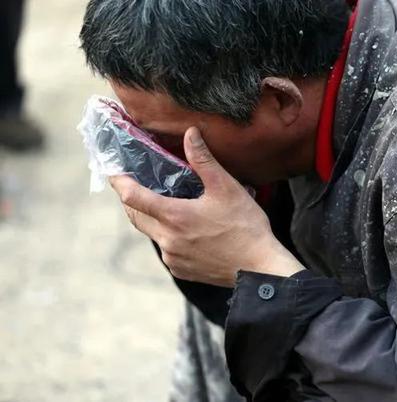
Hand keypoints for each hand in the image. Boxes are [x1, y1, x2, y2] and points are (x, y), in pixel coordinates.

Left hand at [109, 127, 303, 286]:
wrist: (260, 268)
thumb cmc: (245, 227)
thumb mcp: (226, 188)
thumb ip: (203, 160)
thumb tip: (190, 133)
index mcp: (174, 217)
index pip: (132, 196)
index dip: (119, 181)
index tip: (113, 171)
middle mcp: (167, 240)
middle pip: (136, 216)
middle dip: (131, 200)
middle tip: (134, 185)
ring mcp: (173, 258)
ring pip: (152, 234)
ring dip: (153, 219)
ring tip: (165, 205)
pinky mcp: (182, 270)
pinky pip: (167, 250)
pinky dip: (169, 237)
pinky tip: (186, 230)